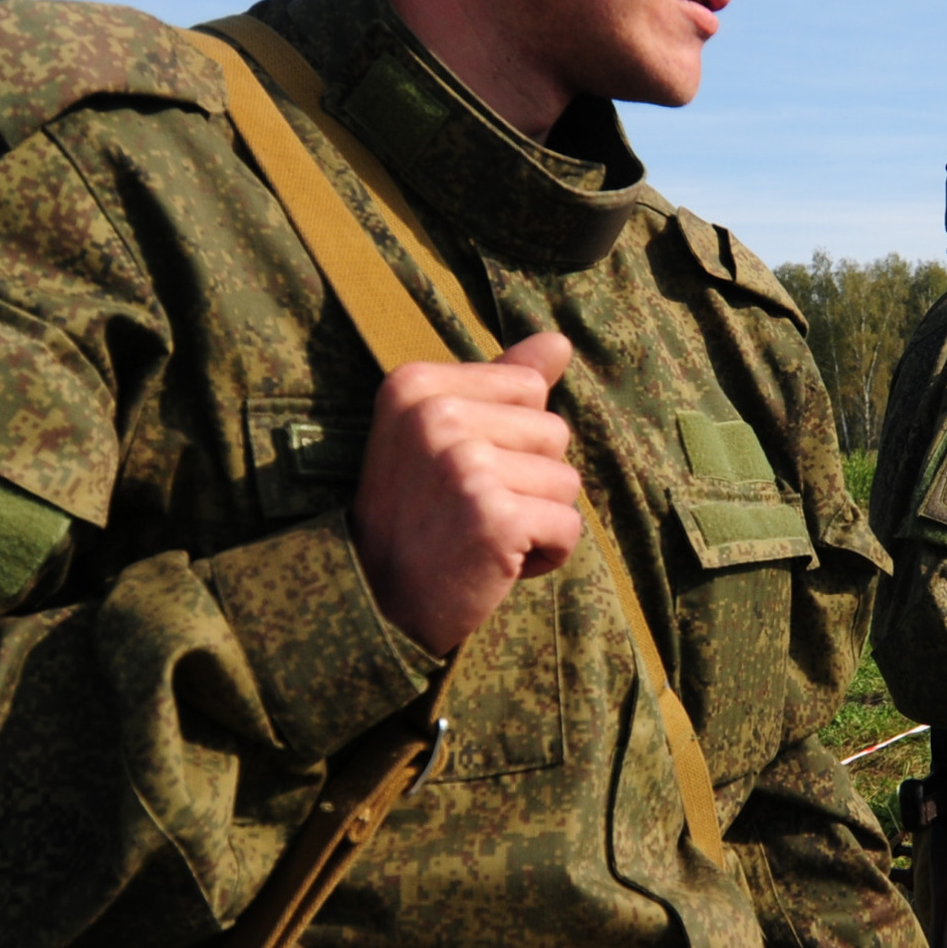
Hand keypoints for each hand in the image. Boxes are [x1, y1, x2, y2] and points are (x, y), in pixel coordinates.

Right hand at [349, 331, 583, 654]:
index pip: (528, 387)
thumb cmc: (419, 518)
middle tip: (467, 512)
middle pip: (553, 431)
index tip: (456, 474)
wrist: (378, 605)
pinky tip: (495, 564)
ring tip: (479, 536)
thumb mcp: (442, 437)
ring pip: (566, 481)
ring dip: (536, 519)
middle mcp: (434, 415)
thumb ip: (501, 384)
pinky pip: (568, 527)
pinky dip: (545, 555)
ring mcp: (464, 464)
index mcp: (415, 384)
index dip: (510, 440)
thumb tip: (559, 342)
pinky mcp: (494, 515)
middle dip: (528, 481)